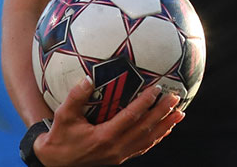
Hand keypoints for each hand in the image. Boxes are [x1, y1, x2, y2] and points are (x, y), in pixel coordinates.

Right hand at [33, 77, 184, 165]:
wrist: (57, 162)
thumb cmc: (61, 136)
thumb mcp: (63, 115)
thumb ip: (76, 97)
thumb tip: (88, 79)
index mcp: (104, 136)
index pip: (131, 117)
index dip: (145, 103)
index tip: (157, 89)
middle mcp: (116, 148)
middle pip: (145, 128)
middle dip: (162, 113)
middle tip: (176, 98)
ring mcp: (120, 155)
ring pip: (148, 140)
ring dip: (165, 126)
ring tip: (180, 113)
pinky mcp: (120, 158)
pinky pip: (143, 147)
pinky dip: (157, 137)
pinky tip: (166, 129)